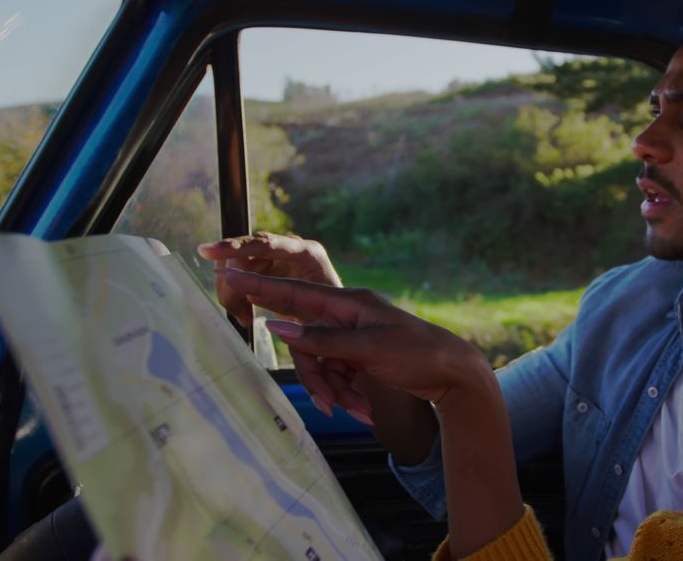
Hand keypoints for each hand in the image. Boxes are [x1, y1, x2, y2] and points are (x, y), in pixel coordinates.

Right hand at [198, 232, 341, 326]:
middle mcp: (289, 248)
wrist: (335, 315)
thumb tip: (250, 294)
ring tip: (244, 318)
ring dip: (232, 293)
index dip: (237, 247)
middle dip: (232, 281)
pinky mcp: (264, 267)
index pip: (268, 244)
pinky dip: (235, 297)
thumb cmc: (332, 315)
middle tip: (240, 314)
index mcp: (308, 253)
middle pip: (244, 253)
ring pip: (236, 265)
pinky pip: (237, 276)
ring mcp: (276, 256)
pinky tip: (244, 315)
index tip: (209, 252)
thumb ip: (286, 305)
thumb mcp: (314, 314)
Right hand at [222, 268, 492, 421]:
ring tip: (362, 410)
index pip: (296, 293)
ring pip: (324, 365)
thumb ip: (323, 339)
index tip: (228, 271)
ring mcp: (355, 336)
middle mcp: (349, 316)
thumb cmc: (417, 353)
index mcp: (349, 303)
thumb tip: (278, 326)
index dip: (260, 286)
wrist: (454, 374)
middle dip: (319, 377)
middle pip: (309, 344)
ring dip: (338, 391)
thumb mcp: (368, 349)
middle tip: (331, 404)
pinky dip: (349, 394)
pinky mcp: (362, 356)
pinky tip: (366, 410)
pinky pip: (340, 375)